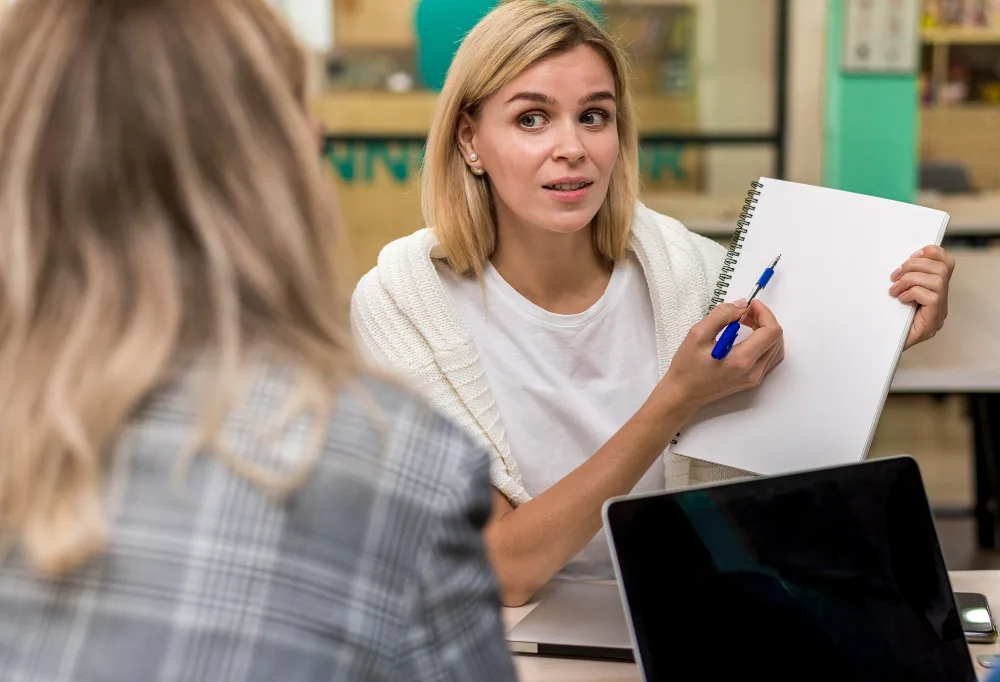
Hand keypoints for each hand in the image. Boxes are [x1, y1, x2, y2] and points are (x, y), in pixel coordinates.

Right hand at [661, 299, 783, 410]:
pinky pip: (769, 357)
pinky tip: (749, 336)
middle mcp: (753, 371)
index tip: (751, 305)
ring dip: (765, 330)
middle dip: (764, 319)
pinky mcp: (753, 380)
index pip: (771, 331)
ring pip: (776, 347)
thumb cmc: (687, 367)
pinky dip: (764, 342)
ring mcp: (755, 378)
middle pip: (776, 338)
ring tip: (746, 322)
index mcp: (741, 360)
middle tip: (744, 312)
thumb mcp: (698, 334)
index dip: (764, 313)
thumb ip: (721, 315)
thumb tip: (742, 305)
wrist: (683, 394)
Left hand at [889, 245, 954, 349]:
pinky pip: (932, 296)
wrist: (882, 349)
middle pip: (942, 268)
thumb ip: (902, 279)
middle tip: (895, 276)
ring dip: (911, 279)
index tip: (911, 254)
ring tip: (895, 289)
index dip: (932, 253)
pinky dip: (914, 292)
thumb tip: (899, 263)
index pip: (946, 263)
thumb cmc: (886, 321)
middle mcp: (942, 301)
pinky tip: (901, 300)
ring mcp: (939, 312)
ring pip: (938, 280)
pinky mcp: (933, 322)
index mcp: (935, 291)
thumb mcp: (893, 295)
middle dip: (915, 265)